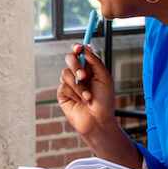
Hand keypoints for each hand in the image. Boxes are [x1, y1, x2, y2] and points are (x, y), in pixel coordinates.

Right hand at [57, 43, 141, 167]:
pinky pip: (63, 86)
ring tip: (87, 97)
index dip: (76, 48)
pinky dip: (74, 93)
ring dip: (78, 86)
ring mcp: (69, 83)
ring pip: (65, 73)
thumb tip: (86, 47)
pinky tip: (80, 101)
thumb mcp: (105, 79)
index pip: (80, 53)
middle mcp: (78, 74)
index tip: (77, 47)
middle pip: (69, 59)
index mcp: (89, 68)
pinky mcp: (62, 94)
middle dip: (75, 66)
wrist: (98, 121)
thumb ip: (95, 62)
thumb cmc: (105, 101)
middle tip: (82, 76)